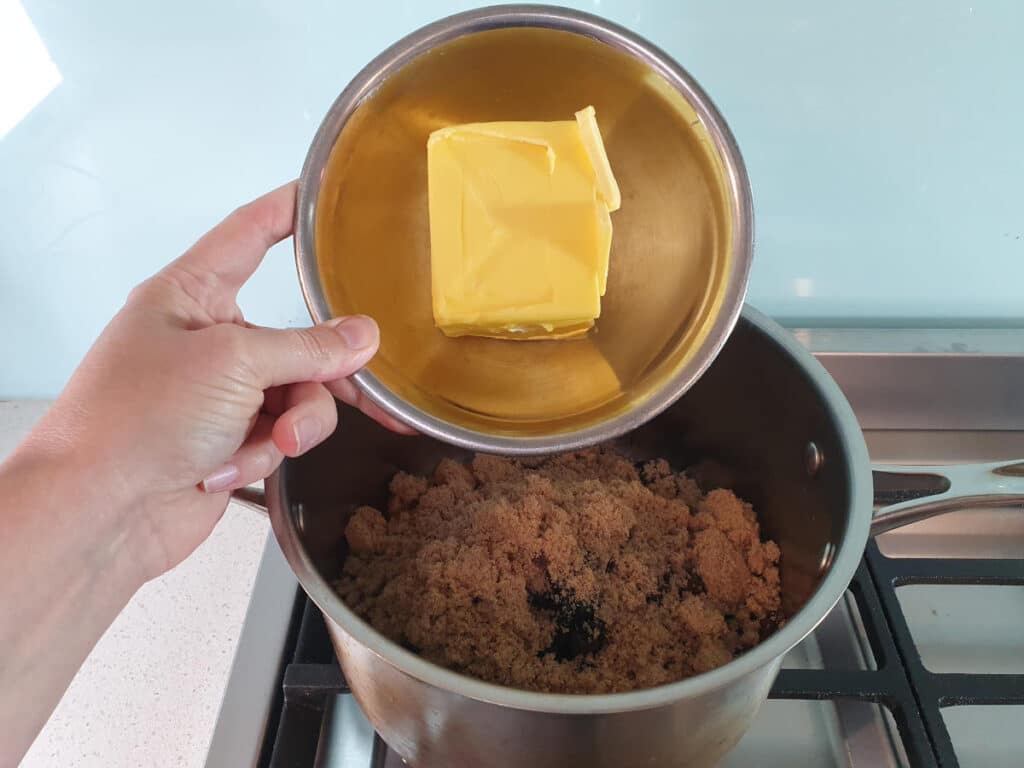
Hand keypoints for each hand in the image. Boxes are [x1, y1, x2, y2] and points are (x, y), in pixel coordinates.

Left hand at [22, 181, 410, 580]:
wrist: (100, 511)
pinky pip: (282, 433)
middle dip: (322, 371)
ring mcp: (220, 394)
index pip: (249, 234)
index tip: (327, 195)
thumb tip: (367, 336)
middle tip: (363, 385)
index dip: (288, 211)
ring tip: (277, 442)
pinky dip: (266, 452)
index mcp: (190, 295)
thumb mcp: (233, 364)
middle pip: (297, 336)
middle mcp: (207, 339)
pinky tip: (231, 470)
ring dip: (296, 422)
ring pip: (300, 392)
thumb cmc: (138, 418)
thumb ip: (309, 348)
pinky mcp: (231, 440)